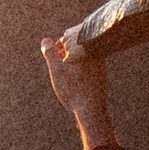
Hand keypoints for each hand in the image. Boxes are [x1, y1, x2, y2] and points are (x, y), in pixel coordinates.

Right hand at [39, 33, 117, 149]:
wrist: (92, 109)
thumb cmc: (73, 89)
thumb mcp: (57, 70)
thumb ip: (50, 53)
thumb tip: (45, 39)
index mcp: (85, 49)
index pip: (67, 40)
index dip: (57, 50)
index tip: (57, 63)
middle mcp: (96, 54)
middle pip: (75, 49)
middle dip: (66, 57)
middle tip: (62, 72)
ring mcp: (101, 65)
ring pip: (82, 59)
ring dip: (73, 65)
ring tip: (69, 80)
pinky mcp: (103, 75)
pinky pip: (88, 69)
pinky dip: (80, 74)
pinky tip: (77, 85)